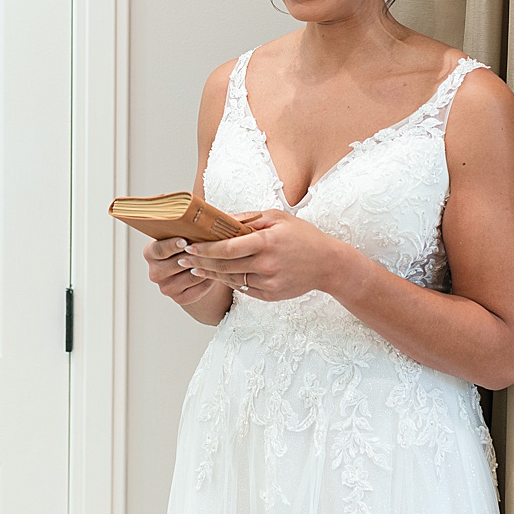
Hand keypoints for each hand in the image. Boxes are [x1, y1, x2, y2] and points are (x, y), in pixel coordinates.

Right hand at [143, 234, 228, 308]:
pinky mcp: (180, 298)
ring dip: (205, 266)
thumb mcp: (186, 237)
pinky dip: (210, 278)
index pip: (158, 249)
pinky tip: (217, 271)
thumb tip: (204, 220)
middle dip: (193, 255)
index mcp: (151, 253)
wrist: (197, 272)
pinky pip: (199, 287)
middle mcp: (155, 272)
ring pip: (190, 275)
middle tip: (209, 248)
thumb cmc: (192, 248)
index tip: (184, 241)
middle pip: (175, 264)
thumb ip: (188, 230)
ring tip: (218, 257)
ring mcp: (166, 287)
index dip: (171, 245)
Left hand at [178, 210, 358, 301]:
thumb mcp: (279, 218)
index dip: (205, 249)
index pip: (227, 248)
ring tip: (196, 268)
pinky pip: (244, 289)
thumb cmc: (304, 236)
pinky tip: (219, 275)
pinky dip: (229, 281)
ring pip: (231, 279)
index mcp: (267, 242)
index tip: (190, 246)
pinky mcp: (271, 295)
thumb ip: (249, 218)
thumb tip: (221, 218)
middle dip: (200, 262)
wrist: (329, 264)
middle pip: (224, 265)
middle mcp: (267, 264)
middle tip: (184, 258)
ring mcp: (269, 282)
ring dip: (210, 274)